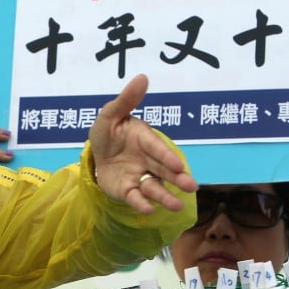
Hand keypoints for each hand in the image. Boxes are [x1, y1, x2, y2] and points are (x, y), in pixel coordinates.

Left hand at [89, 74, 197, 213]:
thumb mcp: (110, 114)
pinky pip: (135, 198)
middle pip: (163, 171)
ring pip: (154, 187)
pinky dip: (141, 204)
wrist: (96, 154)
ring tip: (177, 206)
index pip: (157, 148)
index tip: (178, 165)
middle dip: (177, 179)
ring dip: (165, 196)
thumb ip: (126, 100)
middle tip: (191, 187)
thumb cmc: (108, 131)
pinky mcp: (128, 191)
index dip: (166, 156)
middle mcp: (146, 160)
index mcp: (144, 139)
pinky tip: (148, 210)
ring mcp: (139, 176)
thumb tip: (142, 77)